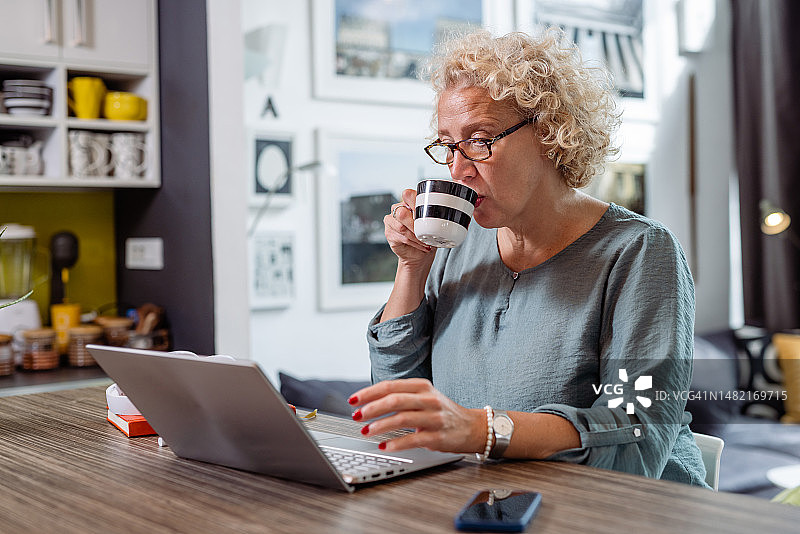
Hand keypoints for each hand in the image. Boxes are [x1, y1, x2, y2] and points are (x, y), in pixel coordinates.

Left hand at [348, 378, 485, 453]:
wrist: (473, 427)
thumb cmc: (441, 412)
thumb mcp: (424, 397)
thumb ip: (401, 397)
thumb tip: (368, 403)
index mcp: (421, 386)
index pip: (390, 386)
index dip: (369, 393)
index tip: (353, 401)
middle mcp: (428, 399)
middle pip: (394, 400)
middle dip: (371, 408)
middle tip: (356, 417)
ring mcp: (434, 417)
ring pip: (402, 418)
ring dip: (380, 426)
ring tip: (365, 432)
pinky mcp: (438, 436)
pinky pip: (414, 439)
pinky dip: (396, 443)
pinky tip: (384, 446)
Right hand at [385, 189, 434, 267]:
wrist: (419, 254)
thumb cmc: (426, 237)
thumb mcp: (432, 223)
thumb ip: (431, 215)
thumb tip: (441, 212)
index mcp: (408, 202)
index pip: (408, 195)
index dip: (415, 202)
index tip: (425, 211)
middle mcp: (397, 209)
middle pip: (402, 213)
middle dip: (415, 224)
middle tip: (426, 231)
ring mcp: (391, 221)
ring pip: (401, 227)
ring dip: (416, 236)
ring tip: (426, 241)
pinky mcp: (389, 233)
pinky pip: (401, 237)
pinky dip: (414, 242)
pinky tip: (421, 245)